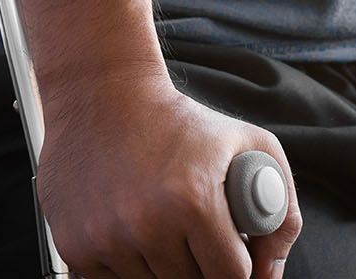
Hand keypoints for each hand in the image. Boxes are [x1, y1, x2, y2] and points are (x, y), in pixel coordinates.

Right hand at [39, 72, 302, 277]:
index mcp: (194, 201)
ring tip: (158, 222)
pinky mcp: (74, 246)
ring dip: (162, 266)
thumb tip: (270, 273)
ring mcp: (106, 239)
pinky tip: (128, 227)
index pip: (232, 276)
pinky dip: (126, 265)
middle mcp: (146, 225)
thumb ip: (281, 211)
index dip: (236, 266)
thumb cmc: (180, 122)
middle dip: (200, 265)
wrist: (101, 95)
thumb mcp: (249, 144)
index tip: (229, 250)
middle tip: (192, 232)